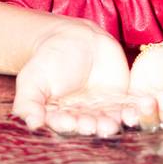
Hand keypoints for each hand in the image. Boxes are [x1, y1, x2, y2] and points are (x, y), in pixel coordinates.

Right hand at [12, 21, 134, 136]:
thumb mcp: (32, 79)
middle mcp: (81, 116)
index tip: (68, 122)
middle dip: (91, 126)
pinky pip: (127, 109)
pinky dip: (132, 112)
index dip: (66, 124)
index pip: (62, 124)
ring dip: (112, 124)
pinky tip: (134, 112)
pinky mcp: (120, 99)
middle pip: (87, 125)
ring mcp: (102, 109)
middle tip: (93, 125)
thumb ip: (28, 102)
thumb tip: (31, 123)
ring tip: (112, 123)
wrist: (74, 37)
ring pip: (108, 120)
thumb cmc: (48, 58)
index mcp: (59, 115)